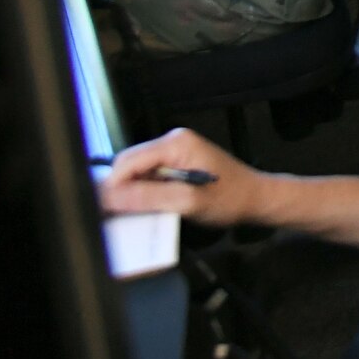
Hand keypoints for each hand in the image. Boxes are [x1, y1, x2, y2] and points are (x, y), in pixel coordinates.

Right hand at [100, 128, 264, 227]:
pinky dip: (143, 193)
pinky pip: (148, 177)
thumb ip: (149, 197)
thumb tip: (111, 198)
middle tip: (113, 216)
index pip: (127, 161)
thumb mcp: (187, 202)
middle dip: (119, 189)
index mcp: (176, 143)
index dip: (112, 186)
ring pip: (136, 172)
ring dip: (131, 193)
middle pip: (128, 165)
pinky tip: (146, 209)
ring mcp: (174, 153)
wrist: (255, 198)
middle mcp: (172, 142)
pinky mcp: (176, 164)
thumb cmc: (230, 198)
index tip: (102, 210)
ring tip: (129, 215)